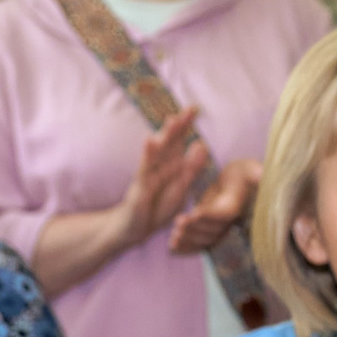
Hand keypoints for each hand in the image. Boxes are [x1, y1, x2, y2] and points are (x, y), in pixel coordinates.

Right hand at [111, 111, 209, 251]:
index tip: (195, 108)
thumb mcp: (179, 188)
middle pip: (169, 142)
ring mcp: (147, 174)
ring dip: (165, 136)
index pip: (178, 141)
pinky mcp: (139, 187)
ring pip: (158, 152)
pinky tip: (150, 141)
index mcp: (169, 165)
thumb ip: (191, 168)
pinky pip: (144, 170)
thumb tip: (202, 145)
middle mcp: (158, 166)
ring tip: (173, 120)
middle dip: (179, 126)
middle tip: (190, 110)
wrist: (134, 228)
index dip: (186, 126)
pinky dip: (147, 155)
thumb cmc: (157, 207)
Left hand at [170, 158, 259, 254]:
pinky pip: (199, 243)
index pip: (224, 213)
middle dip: (194, 229)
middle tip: (178, 226)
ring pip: (204, 239)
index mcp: (236, 204)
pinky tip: (172, 249)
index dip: (209, 215)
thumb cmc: (243, 174)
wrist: (238, 184)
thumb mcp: (251, 170)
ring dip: (188, 241)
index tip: (195, 213)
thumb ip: (257, 173)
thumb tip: (263, 175)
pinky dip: (186, 247)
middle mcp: (229, 221)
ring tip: (173, 239)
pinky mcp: (210, 231)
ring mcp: (219, 228)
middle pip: (212, 230)